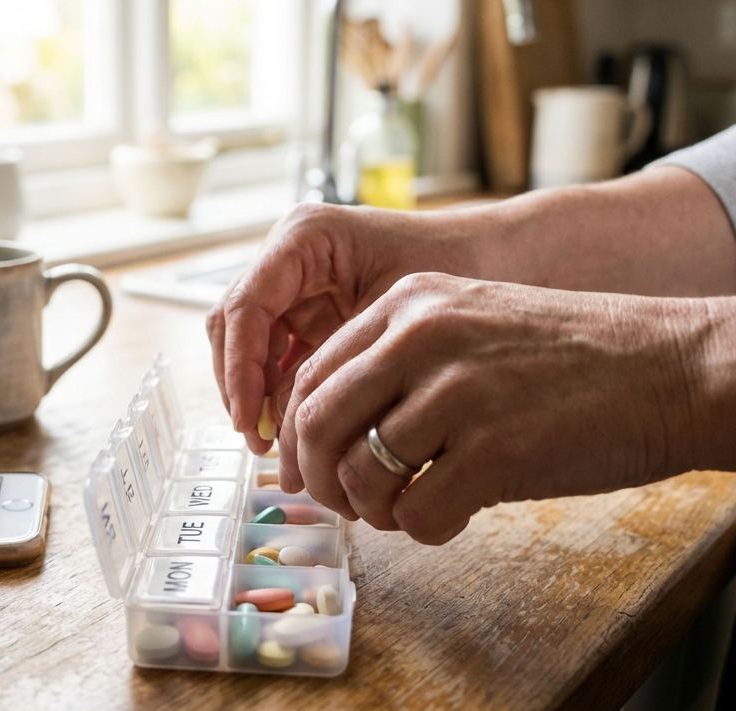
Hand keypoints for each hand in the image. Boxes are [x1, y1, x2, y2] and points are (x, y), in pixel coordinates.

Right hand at [207, 203, 482, 453]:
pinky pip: (276, 357)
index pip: (245, 306)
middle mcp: (289, 255)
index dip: (239, 368)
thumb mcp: (394, 319)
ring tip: (278, 448)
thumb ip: (338, 366)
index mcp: (305, 237)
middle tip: (262, 442)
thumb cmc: (460, 272)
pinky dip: (279, 394)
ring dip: (255, 395)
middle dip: (240, 386)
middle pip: (233, 326)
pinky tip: (299, 433)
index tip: (250, 420)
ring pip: (246, 346)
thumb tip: (288, 432)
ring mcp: (296, 284)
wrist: (502, 259)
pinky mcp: (309, 312)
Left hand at [279, 272, 706, 543]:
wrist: (679, 369)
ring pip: (359, 475)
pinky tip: (455, 518)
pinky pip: (416, 514)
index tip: (310, 471)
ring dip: (374, 511)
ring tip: (410, 509)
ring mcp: (457, 390)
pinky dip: (424, 531)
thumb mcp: (473, 326)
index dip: (297, 437)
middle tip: (346, 505)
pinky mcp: (495, 449)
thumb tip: (329, 439)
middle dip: (318, 480)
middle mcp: (421, 336)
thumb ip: (400, 366)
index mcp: (408, 302)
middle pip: (315, 424)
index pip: (310, 376)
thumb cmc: (577, 361)